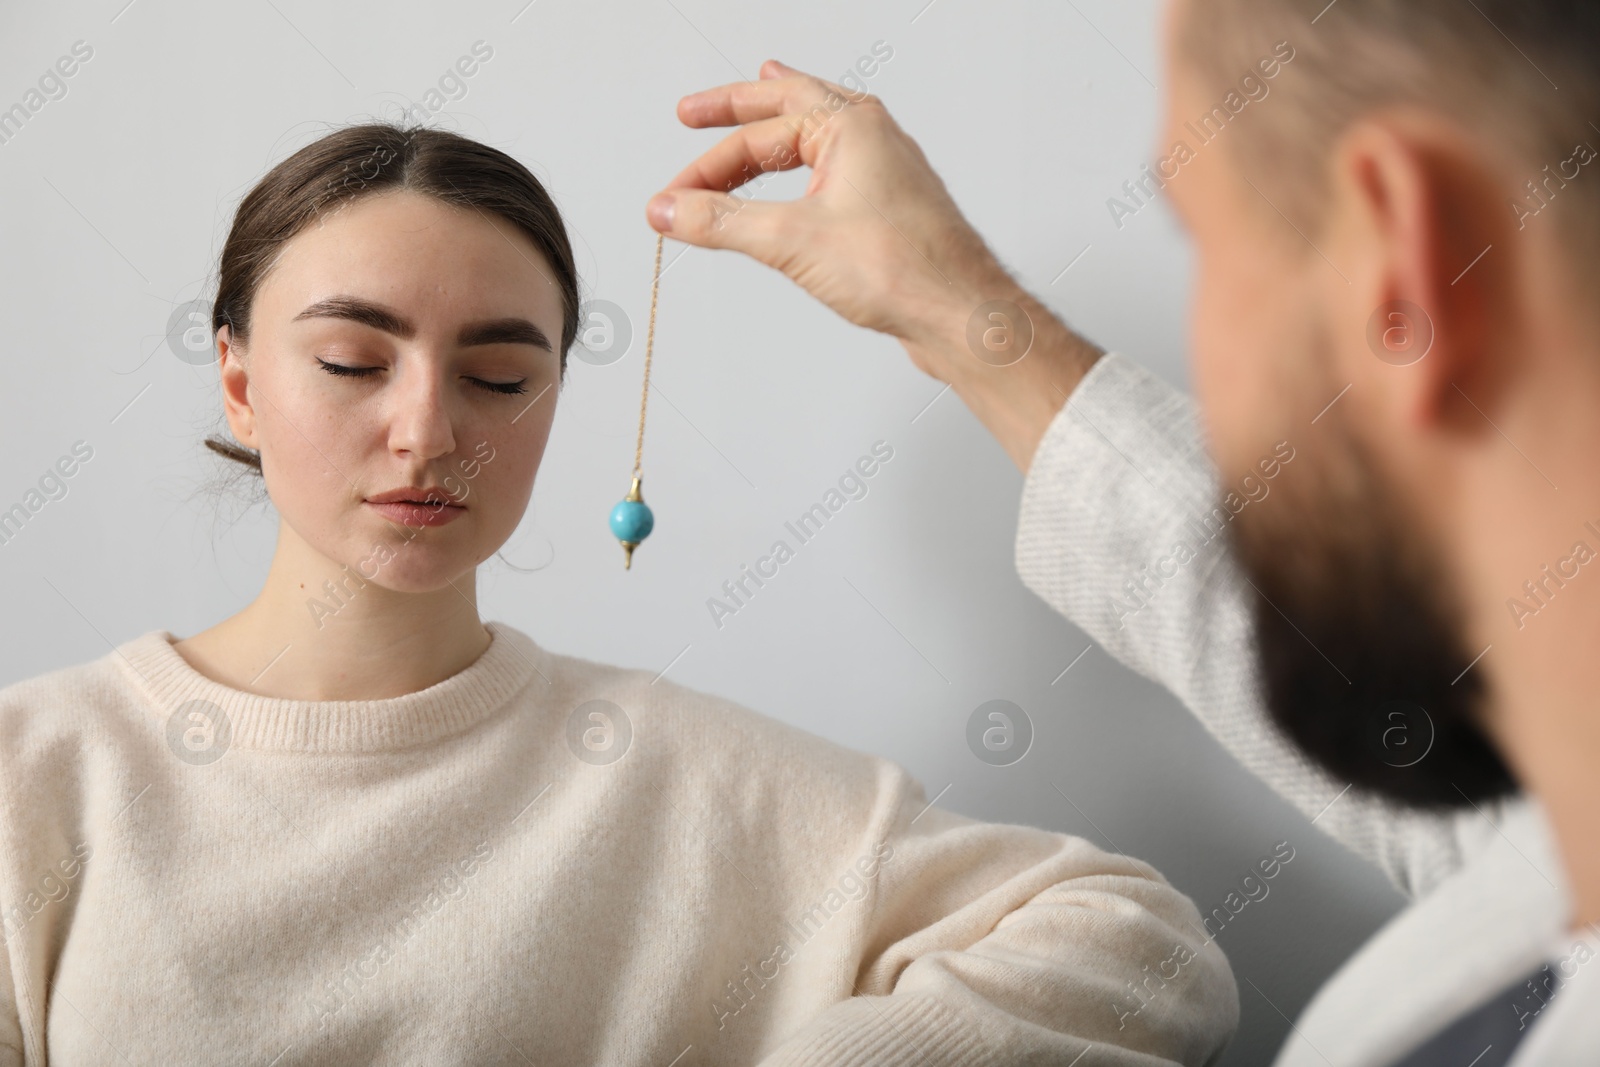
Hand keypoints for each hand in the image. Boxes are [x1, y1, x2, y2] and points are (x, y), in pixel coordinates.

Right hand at [647, 59, 1102, 471]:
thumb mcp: (791, 241)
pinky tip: (801, 175)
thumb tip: (669, 209)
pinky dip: (801, 168)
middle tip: (694, 113)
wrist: (960, 313)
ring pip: (814, 138)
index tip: (669, 199)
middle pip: (787, 109)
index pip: (756, 136)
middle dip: (737, 112)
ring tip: (751, 114)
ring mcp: (882, 172)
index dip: (704, 169)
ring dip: (773, 135)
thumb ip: (721, 222)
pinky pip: (832, 172)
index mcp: (850, 124)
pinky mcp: (887, 209)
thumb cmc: (905, 268)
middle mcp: (871, 137)